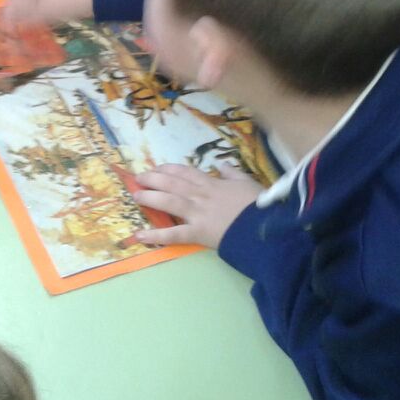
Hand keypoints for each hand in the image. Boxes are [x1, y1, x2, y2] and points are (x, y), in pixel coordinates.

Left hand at [132, 164, 260, 248]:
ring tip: (135, 196)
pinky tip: (139, 235)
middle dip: (153, 179)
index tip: (156, 168)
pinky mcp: (197, 233)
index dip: (168, 169)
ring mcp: (197, 213)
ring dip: (150, 198)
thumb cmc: (257, 205)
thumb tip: (222, 164)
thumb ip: (233, 173)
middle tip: (138, 178)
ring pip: (169, 202)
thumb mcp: (247, 182)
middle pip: (172, 183)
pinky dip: (155, 235)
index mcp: (211, 183)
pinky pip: (173, 234)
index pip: (185, 172)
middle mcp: (200, 195)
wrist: (264, 226)